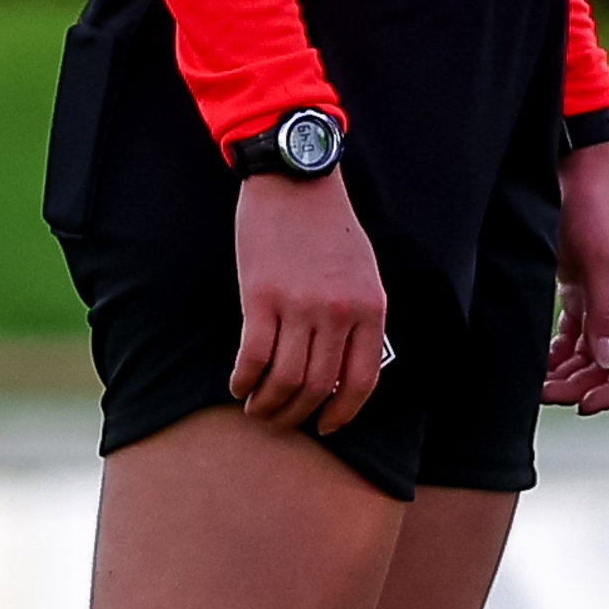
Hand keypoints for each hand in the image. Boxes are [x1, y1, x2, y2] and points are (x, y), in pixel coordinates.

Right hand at [229, 170, 387, 431]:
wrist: (296, 182)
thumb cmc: (330, 228)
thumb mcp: (365, 273)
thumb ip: (360, 319)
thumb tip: (344, 371)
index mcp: (371, 308)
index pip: (362, 381)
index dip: (343, 412)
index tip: (326, 426)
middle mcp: (339, 313)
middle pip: (319, 387)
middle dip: (296, 415)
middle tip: (279, 422)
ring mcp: (300, 306)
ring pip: (285, 379)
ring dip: (268, 404)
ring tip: (256, 409)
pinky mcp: (261, 298)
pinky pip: (253, 356)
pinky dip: (244, 380)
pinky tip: (238, 386)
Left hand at [545, 142, 608, 412]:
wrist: (576, 170)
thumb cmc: (596, 207)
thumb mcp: (602, 259)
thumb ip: (605, 311)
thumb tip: (607, 361)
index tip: (584, 405)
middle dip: (583, 386)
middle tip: (547, 395)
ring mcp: (605, 302)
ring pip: (592, 357)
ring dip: (569, 375)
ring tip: (539, 385)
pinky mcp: (582, 294)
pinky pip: (575, 339)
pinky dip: (559, 356)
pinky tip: (540, 365)